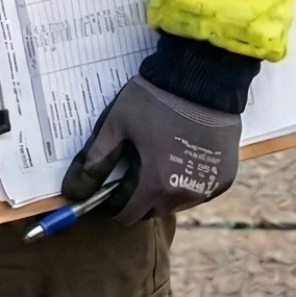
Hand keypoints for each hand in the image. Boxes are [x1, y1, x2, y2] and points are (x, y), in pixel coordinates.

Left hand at [62, 74, 240, 223]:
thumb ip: (95, 160)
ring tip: (153, 160)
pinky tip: (178, 157)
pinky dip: (185, 182)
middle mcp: (185, 195)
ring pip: (176, 203)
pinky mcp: (224, 179)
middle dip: (136, 198)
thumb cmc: (154, 101)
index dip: (112, 205)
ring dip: (162, 192)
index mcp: (156, 185)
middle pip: (152, 210)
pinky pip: (198, 191)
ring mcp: (208, 189)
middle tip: (129, 170)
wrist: (200, 81)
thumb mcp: (117, 125)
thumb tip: (71, 190)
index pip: (128, 215)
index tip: (106, 190)